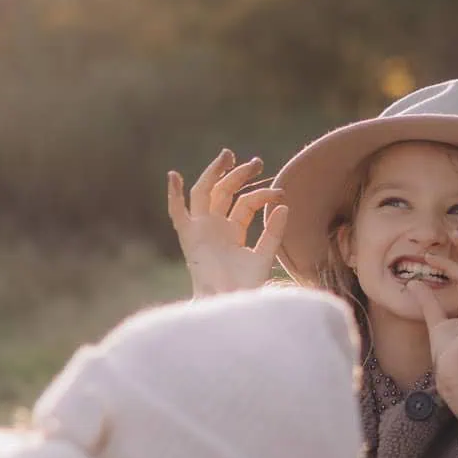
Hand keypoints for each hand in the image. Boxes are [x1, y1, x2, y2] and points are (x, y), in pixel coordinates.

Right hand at [165, 151, 288, 297]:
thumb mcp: (264, 255)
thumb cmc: (246, 286)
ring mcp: (201, 229)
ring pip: (204, 193)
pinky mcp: (188, 236)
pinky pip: (177, 213)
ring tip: (228, 155)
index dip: (263, 195)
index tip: (281, 193)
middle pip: (225, 191)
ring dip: (214, 173)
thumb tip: (284, 206)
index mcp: (233, 231)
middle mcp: (216, 227)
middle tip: (257, 162)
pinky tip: (174, 176)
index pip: (246, 203)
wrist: (229, 302)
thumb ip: (274, 232)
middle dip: (238, 174)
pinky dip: (173, 195)